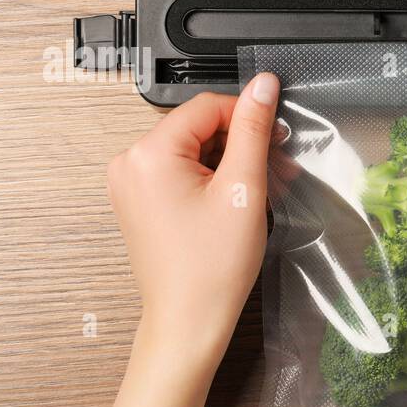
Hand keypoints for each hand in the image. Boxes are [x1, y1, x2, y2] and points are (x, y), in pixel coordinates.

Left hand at [107, 74, 279, 364]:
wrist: (189, 320)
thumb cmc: (212, 267)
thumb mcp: (244, 188)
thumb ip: (253, 129)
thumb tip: (262, 86)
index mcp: (149, 154)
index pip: (207, 107)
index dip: (247, 116)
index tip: (276, 134)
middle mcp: (129, 163)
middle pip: (198, 128)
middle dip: (241, 143)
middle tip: (276, 167)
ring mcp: (130, 184)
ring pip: (191, 151)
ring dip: (229, 163)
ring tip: (262, 188)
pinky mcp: (138, 202)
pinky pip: (179, 173)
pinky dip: (210, 179)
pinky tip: (237, 198)